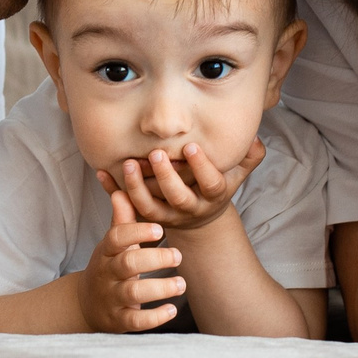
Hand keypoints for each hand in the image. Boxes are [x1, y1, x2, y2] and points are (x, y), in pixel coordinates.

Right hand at [82, 186, 185, 332]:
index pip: (117, 237)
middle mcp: (107, 273)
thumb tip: (123, 190)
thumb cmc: (109, 267)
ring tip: (181, 284)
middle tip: (178, 256)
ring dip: (160, 288)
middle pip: (128, 264)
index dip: (137, 232)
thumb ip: (121, 220)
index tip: (160, 229)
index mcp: (106, 251)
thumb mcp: (113, 244)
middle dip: (155, 259)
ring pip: (133, 293)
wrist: (87, 304)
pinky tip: (171, 309)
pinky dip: (154, 317)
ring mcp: (111, 298)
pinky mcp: (118, 320)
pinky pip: (135, 321)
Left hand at [97, 139, 262, 234]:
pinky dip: (113, 191)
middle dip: (166, 176)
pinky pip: (127, 207)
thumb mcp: (236, 175)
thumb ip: (248, 157)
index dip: (201, 167)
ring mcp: (167, 216)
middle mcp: (189, 208)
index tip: (190, 146)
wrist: (200, 220)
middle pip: (178, 197)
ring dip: (136, 187)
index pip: (210, 183)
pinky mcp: (146, 218)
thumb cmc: (216, 187)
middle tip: (156, 153)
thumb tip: (255, 137)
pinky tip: (102, 172)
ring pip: (149, 207)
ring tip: (128, 164)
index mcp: (212, 196)